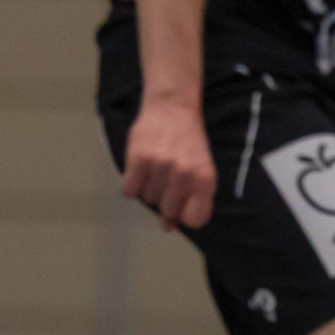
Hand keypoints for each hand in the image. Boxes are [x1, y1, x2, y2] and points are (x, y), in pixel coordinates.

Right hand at [120, 95, 217, 229]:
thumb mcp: (198, 168)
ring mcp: (161, 168)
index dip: (186, 215)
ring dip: (148, 187)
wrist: (173, 106)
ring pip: (147, 199)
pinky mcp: (139, 160)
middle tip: (167, 178)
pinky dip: (131, 183)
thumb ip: (189, 199)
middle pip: (167, 211)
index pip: (196, 219)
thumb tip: (167, 228)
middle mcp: (185, 175)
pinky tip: (140, 167)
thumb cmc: (188, 141)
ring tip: (156, 166)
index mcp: (205, 178)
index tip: (181, 206)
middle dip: (165, 199)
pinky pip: (129, 191)